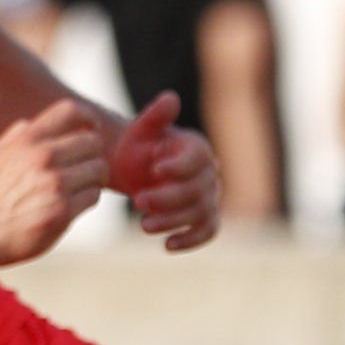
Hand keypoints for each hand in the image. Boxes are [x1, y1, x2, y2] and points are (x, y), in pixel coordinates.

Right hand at [0, 99, 108, 265]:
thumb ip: (16, 135)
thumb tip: (32, 122)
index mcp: (27, 139)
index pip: (71, 111)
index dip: (88, 117)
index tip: (91, 128)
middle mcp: (43, 156)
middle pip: (93, 142)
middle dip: (92, 155)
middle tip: (84, 167)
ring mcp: (55, 183)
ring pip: (99, 169)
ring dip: (93, 179)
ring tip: (79, 187)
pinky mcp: (63, 210)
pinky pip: (94, 195)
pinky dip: (87, 199)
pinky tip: (72, 204)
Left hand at [108, 91, 222, 250]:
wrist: (135, 169)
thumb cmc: (138, 147)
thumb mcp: (141, 130)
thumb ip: (155, 116)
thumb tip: (170, 98)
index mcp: (197, 148)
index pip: (197, 159)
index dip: (178, 166)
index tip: (154, 170)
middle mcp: (209, 173)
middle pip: (197, 191)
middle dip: (168, 199)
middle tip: (138, 202)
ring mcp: (209, 197)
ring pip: (200, 213)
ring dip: (173, 221)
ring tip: (143, 225)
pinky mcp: (204, 218)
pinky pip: (208, 231)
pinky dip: (191, 240)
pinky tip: (168, 245)